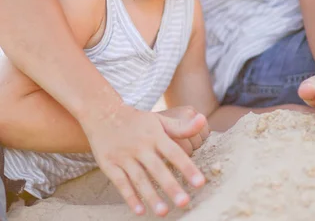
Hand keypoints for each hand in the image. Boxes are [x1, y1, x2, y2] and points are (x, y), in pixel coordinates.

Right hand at [82, 103, 205, 216]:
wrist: (102, 113)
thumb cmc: (137, 120)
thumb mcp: (158, 119)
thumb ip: (181, 126)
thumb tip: (203, 119)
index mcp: (155, 135)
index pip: (174, 152)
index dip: (187, 168)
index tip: (200, 183)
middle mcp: (140, 145)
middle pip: (157, 168)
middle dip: (171, 186)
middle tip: (185, 202)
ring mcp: (124, 156)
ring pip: (139, 178)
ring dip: (151, 196)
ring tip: (164, 212)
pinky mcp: (109, 164)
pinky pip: (120, 183)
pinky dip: (130, 197)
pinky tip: (140, 210)